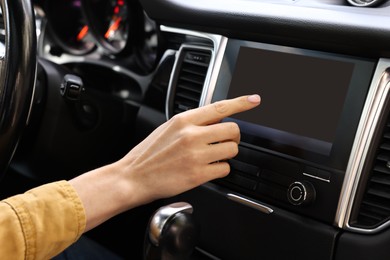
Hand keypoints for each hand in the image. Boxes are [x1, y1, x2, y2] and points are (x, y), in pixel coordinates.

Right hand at [119, 94, 260, 203]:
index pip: (220, 107)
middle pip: (233, 130)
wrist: (134, 177)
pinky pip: (225, 169)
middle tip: (225, 141)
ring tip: (212, 156)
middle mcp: (192, 135)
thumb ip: (191, 123)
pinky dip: (220, 169)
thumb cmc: (149, 154)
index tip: (254, 100)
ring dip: (227, 154)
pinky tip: (208, 168)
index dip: (241, 103)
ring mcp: (196, 155)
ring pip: (232, 150)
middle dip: (233, 137)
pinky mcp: (198, 175)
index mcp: (184, 121)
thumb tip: (215, 120)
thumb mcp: (168, 128)